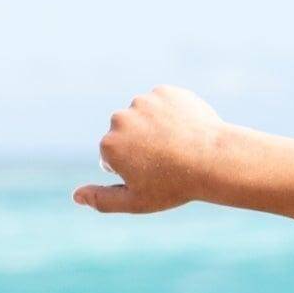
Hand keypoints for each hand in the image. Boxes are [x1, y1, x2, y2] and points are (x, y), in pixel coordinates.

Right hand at [75, 86, 231, 214]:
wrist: (218, 160)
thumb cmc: (176, 185)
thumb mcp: (136, 201)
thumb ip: (102, 200)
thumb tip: (75, 195)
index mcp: (108, 144)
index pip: (114, 154)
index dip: (135, 166)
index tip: (156, 171)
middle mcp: (120, 119)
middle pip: (127, 132)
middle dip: (141, 143)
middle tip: (170, 156)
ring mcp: (144, 102)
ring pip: (145, 115)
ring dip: (156, 125)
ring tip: (180, 142)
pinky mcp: (166, 91)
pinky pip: (164, 102)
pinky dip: (173, 111)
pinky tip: (188, 126)